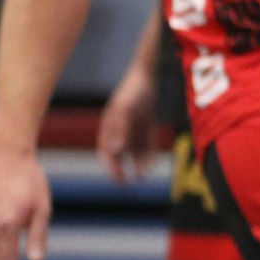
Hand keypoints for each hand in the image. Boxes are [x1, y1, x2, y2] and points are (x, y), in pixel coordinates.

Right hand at [95, 67, 157, 183]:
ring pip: (133, 152)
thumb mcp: (124, 109)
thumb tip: (113, 150)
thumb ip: (118, 128)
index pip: (106, 151)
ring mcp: (133, 128)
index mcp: (109, 125)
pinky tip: (154, 164)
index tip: (117, 178)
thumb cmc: (133, 91)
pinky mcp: (146, 127)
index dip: (110, 165)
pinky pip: (146, 145)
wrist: (148, 76)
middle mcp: (120, 129)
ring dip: (136, 165)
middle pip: (117, 154)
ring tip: (143, 176)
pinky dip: (149, 155)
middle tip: (126, 183)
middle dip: (120, 169)